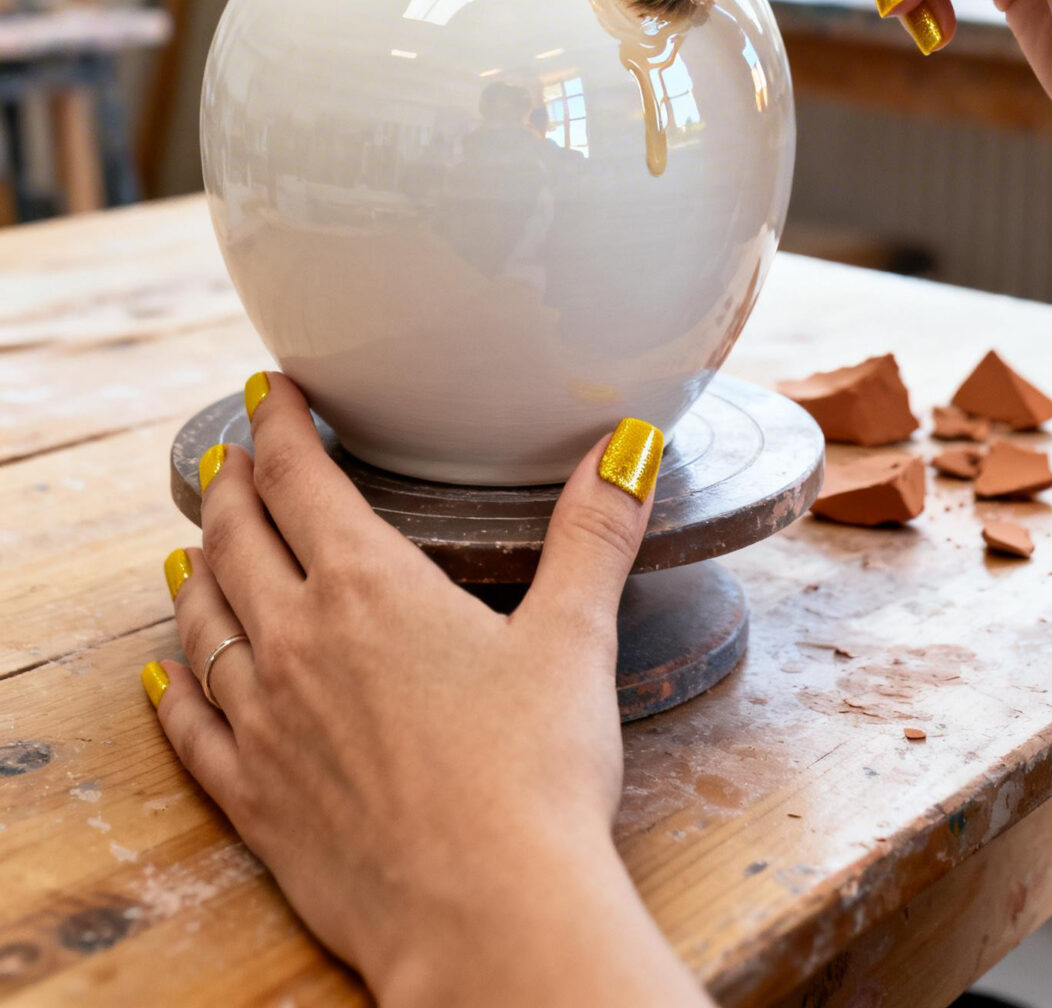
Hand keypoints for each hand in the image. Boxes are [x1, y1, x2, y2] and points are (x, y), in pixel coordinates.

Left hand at [142, 375, 706, 1007]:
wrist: (485, 918)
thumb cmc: (535, 778)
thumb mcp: (574, 637)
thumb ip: (594, 531)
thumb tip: (629, 445)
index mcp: (368, 586)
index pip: (297, 476)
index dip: (276, 422)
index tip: (268, 390)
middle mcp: (296, 641)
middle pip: (236, 535)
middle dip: (231, 483)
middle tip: (234, 455)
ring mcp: (263, 722)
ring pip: (203, 620)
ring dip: (198, 567)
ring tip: (198, 541)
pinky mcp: (253, 798)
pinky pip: (189, 727)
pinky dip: (173, 685)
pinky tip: (165, 670)